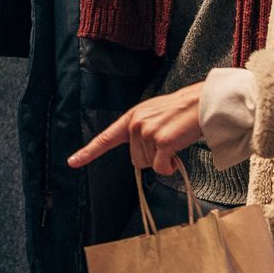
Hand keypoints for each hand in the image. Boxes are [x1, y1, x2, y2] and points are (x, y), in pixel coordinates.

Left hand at [68, 82, 205, 174]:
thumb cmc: (181, 112)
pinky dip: (168, 167)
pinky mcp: (162, 142)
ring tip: (174, 141)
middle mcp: (136, 124)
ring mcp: (147, 133)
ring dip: (162, 159)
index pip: (105, 138)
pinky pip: (159, 168)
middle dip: (151, 156)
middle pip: (135, 159)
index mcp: (132, 118)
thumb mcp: (153, 115)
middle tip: (167, 141)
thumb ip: (140, 131)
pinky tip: (176, 155)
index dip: (88, 152)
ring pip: (148, 164)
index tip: (73, 162)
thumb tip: (139, 157)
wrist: (201, 104)